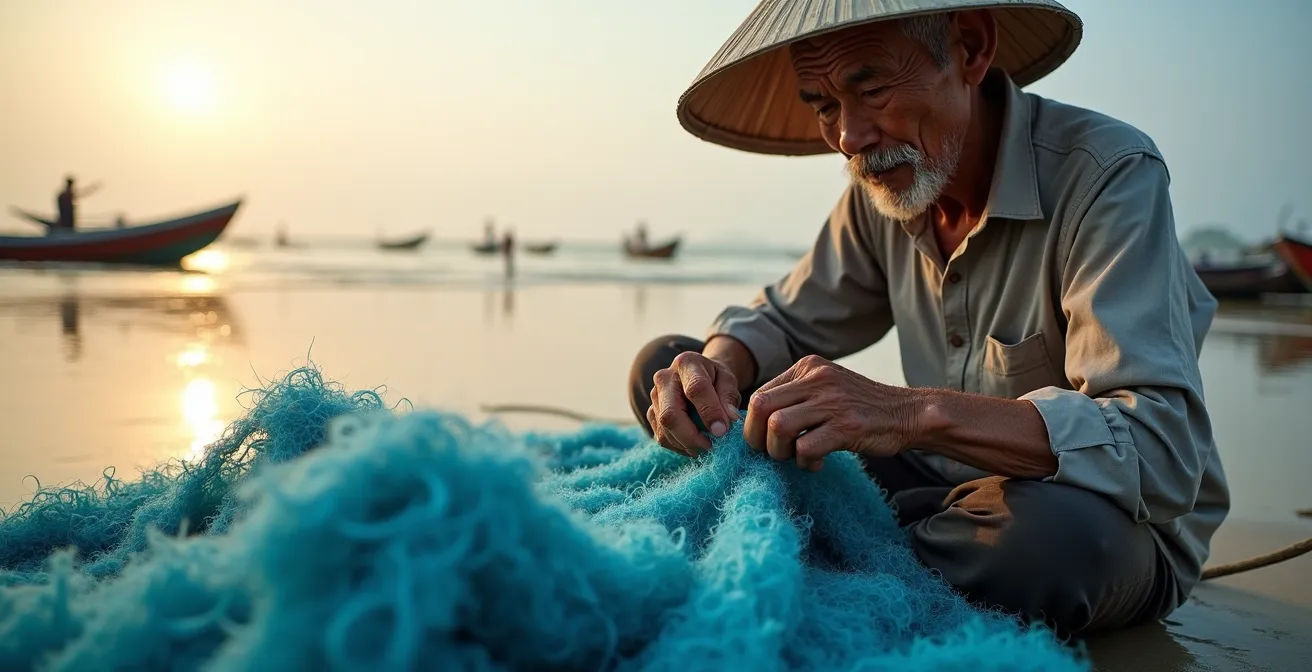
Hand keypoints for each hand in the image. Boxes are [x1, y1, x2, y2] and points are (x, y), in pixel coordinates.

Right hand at [647, 351, 741, 456]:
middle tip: (711, 446)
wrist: (697, 378)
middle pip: (671, 413)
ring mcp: (654, 396)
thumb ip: (729, 397)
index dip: (709, 412)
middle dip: (692, 436)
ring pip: (664, 428)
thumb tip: (730, 419)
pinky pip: (660, 435)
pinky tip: (693, 446)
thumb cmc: (715, 379)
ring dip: (686, 444)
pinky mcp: (651, 412)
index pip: (696, 388)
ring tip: (705, 447)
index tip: (722, 431)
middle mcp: (664, 378)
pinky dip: (678, 446)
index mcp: (687, 363)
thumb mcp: (729, 380)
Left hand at [743, 355, 917, 469]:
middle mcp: (817, 378)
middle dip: (756, 437)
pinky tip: (817, 463)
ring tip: (795, 457)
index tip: (762, 441)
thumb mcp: (827, 387)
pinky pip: (804, 448)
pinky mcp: (847, 426)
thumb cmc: (862, 407)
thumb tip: (756, 422)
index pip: (760, 394)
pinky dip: (804, 462)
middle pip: (760, 407)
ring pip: (777, 427)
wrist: (909, 413)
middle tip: (771, 453)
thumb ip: (795, 396)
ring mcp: (832, 401)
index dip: (752, 424)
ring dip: (779, 451)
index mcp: (808, 367)